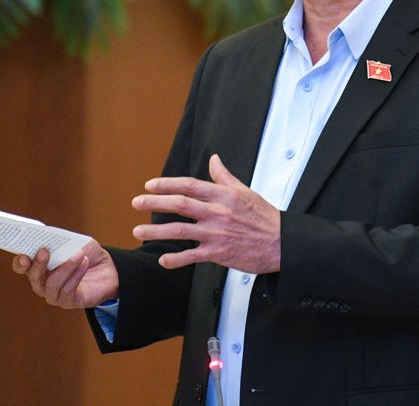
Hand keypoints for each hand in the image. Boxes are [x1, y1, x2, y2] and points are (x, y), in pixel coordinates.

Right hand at [12, 239, 118, 308]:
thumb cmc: (86, 253)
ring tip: (79, 254)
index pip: (22, 266)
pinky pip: (68, 289)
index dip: (20, 262)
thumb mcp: (74, 241)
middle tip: (45, 251)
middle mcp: (42, 282)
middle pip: (34, 277)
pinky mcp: (68, 301)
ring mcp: (54, 294)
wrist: (108, 268)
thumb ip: (61, 239)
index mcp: (39, 265)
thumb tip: (49, 235)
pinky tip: (85, 263)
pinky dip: (76, 274)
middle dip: (38, 264)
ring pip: (52, 284)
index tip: (24, 255)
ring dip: (65, 267)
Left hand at [130, 154, 280, 272]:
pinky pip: (191, 256)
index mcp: (223, 195)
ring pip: (180, 230)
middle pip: (179, 204)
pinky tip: (163, 260)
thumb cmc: (264, 217)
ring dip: (156, 231)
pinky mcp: (219, 253)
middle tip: (136, 202)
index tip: (150, 185)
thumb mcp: (245, 191)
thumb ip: (224, 176)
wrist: (282, 243)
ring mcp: (216, 233)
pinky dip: (175, 259)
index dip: (167, 184)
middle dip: (154, 202)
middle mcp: (217, 212)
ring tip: (138, 230)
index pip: (189, 185)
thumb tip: (214, 160)